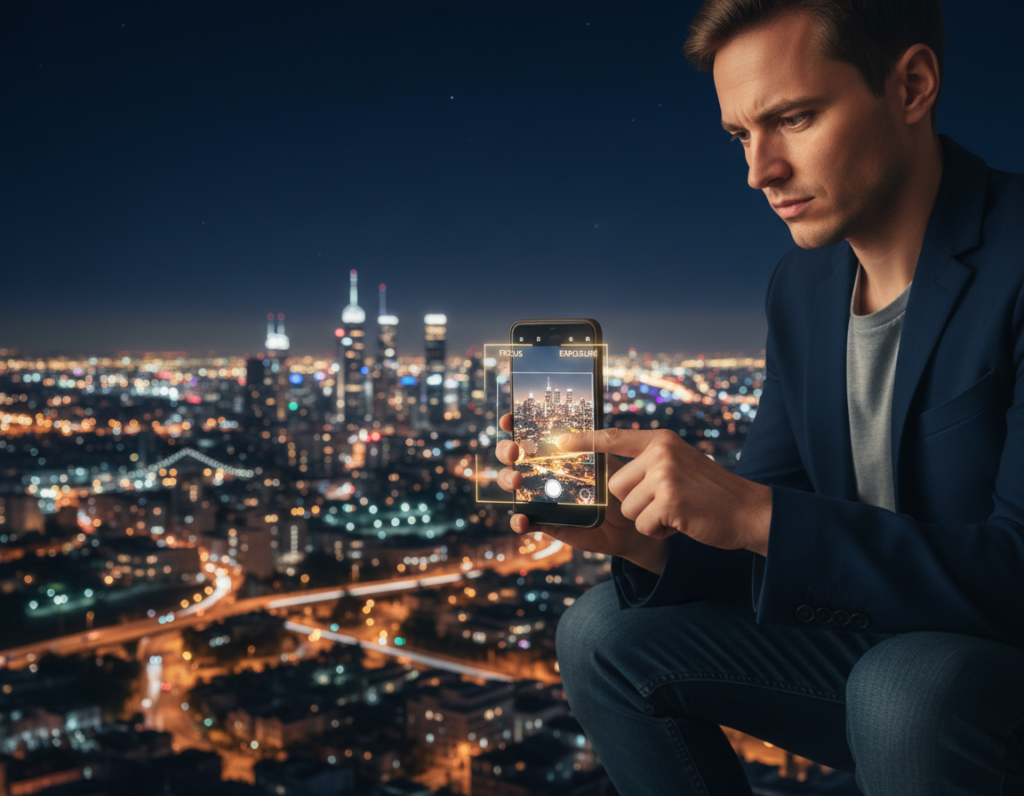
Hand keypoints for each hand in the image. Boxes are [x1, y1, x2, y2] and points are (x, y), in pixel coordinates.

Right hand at [495, 413, 669, 574]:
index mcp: (554, 452)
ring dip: (507, 480)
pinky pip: (524, 521)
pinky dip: (518, 521)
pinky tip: (522, 519)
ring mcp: (540, 496)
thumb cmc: (615, 484)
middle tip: (514, 452)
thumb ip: (589, 446)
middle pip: (511, 458)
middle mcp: (542, 471)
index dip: (513, 425)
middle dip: (505, 451)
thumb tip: (563, 439)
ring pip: (512, 487)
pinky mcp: (545, 521)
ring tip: (518, 481)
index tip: (509, 420)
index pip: (528, 433)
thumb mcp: (604, 461)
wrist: (626, 519)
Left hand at [557, 426, 771, 554]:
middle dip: (634, 503)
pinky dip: (660, 530)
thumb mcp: (680, 463)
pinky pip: (644, 524)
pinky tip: (682, 521)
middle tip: (667, 503)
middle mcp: (660, 452)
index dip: (583, 441)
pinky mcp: (670, 500)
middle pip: (616, 486)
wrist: (748, 511)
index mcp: (661, 440)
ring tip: (677, 511)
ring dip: (648, 518)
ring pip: (627, 508)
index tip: (559, 442)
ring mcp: (665, 475)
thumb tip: (613, 475)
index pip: (613, 437)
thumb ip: (651, 462)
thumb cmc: (711, 493)